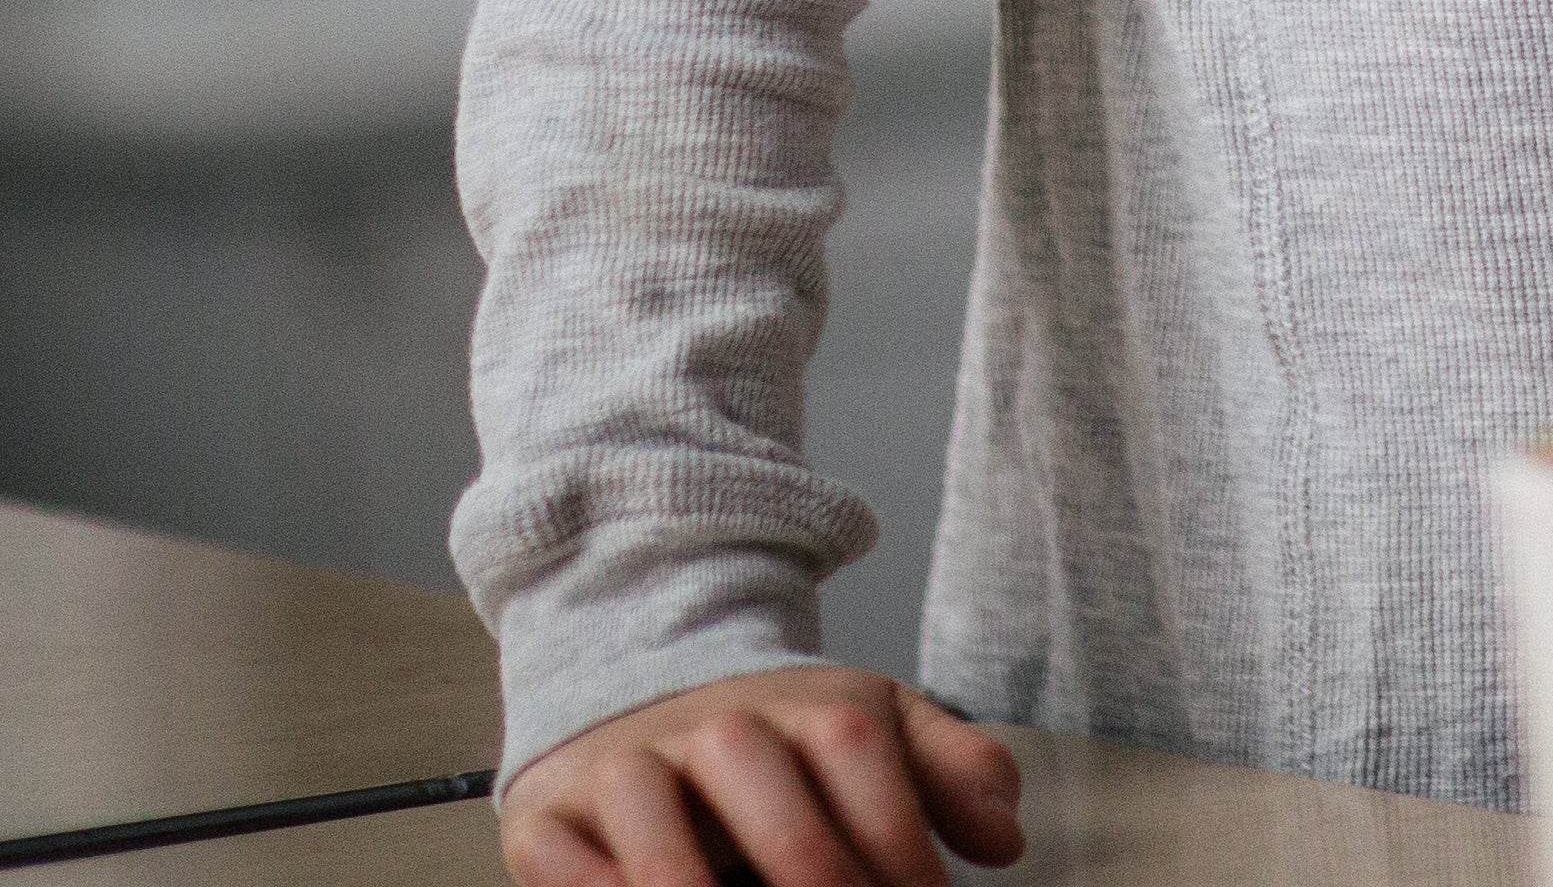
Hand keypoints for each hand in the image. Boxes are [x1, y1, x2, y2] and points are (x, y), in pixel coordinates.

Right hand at [501, 667, 1025, 886]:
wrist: (638, 683)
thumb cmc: (781, 738)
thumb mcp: (879, 729)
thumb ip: (953, 774)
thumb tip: (1004, 842)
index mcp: (813, 711)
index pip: (867, 777)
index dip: (900, 849)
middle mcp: (721, 735)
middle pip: (782, 825)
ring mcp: (630, 774)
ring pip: (667, 859)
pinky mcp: (548, 818)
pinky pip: (567, 872)